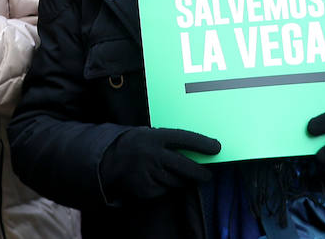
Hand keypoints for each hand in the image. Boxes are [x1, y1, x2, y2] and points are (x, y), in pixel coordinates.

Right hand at [98, 127, 220, 200]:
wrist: (107, 161)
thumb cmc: (135, 144)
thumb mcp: (149, 134)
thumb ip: (169, 141)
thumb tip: (196, 149)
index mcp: (155, 137)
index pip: (185, 139)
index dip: (202, 144)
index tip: (217, 148)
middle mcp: (153, 155)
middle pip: (186, 166)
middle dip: (201, 172)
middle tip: (208, 174)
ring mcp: (149, 173)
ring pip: (177, 181)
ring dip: (182, 180)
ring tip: (174, 173)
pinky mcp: (146, 189)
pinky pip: (165, 190)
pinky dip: (166, 186)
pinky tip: (158, 179)